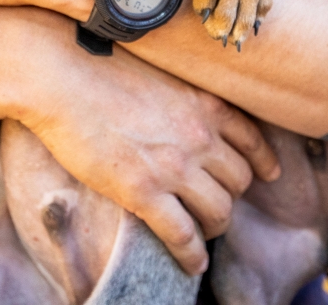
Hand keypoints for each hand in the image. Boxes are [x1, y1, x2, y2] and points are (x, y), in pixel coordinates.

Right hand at [18, 35, 280, 274]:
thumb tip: (180, 114)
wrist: (60, 72)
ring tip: (202, 233)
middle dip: (231, 196)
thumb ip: (181, 97)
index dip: (262, 163)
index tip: (266, 174)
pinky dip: (192, 256)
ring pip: (220, 212)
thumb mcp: (160, 73)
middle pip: (240, 181)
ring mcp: (174, 166)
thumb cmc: (98, 64)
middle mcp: (200, 136)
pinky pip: (184, 236)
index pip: (252, 140)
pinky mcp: (143, 191)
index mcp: (205, 104)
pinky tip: (191, 264)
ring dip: (213, 227)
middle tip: (214, 203)